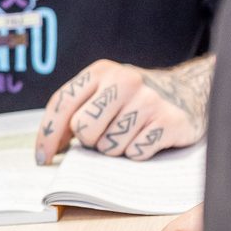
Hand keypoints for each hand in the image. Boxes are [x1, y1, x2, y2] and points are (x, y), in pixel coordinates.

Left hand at [34, 56, 210, 163]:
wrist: (188, 91)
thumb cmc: (136, 96)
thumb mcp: (105, 90)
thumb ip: (78, 109)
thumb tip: (51, 147)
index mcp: (101, 71)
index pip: (62, 103)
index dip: (47, 134)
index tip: (42, 158)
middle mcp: (124, 80)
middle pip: (83, 129)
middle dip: (90, 141)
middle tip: (107, 133)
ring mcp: (148, 100)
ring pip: (109, 147)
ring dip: (116, 148)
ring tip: (131, 132)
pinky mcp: (169, 121)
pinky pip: (135, 154)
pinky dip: (137, 153)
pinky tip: (147, 137)